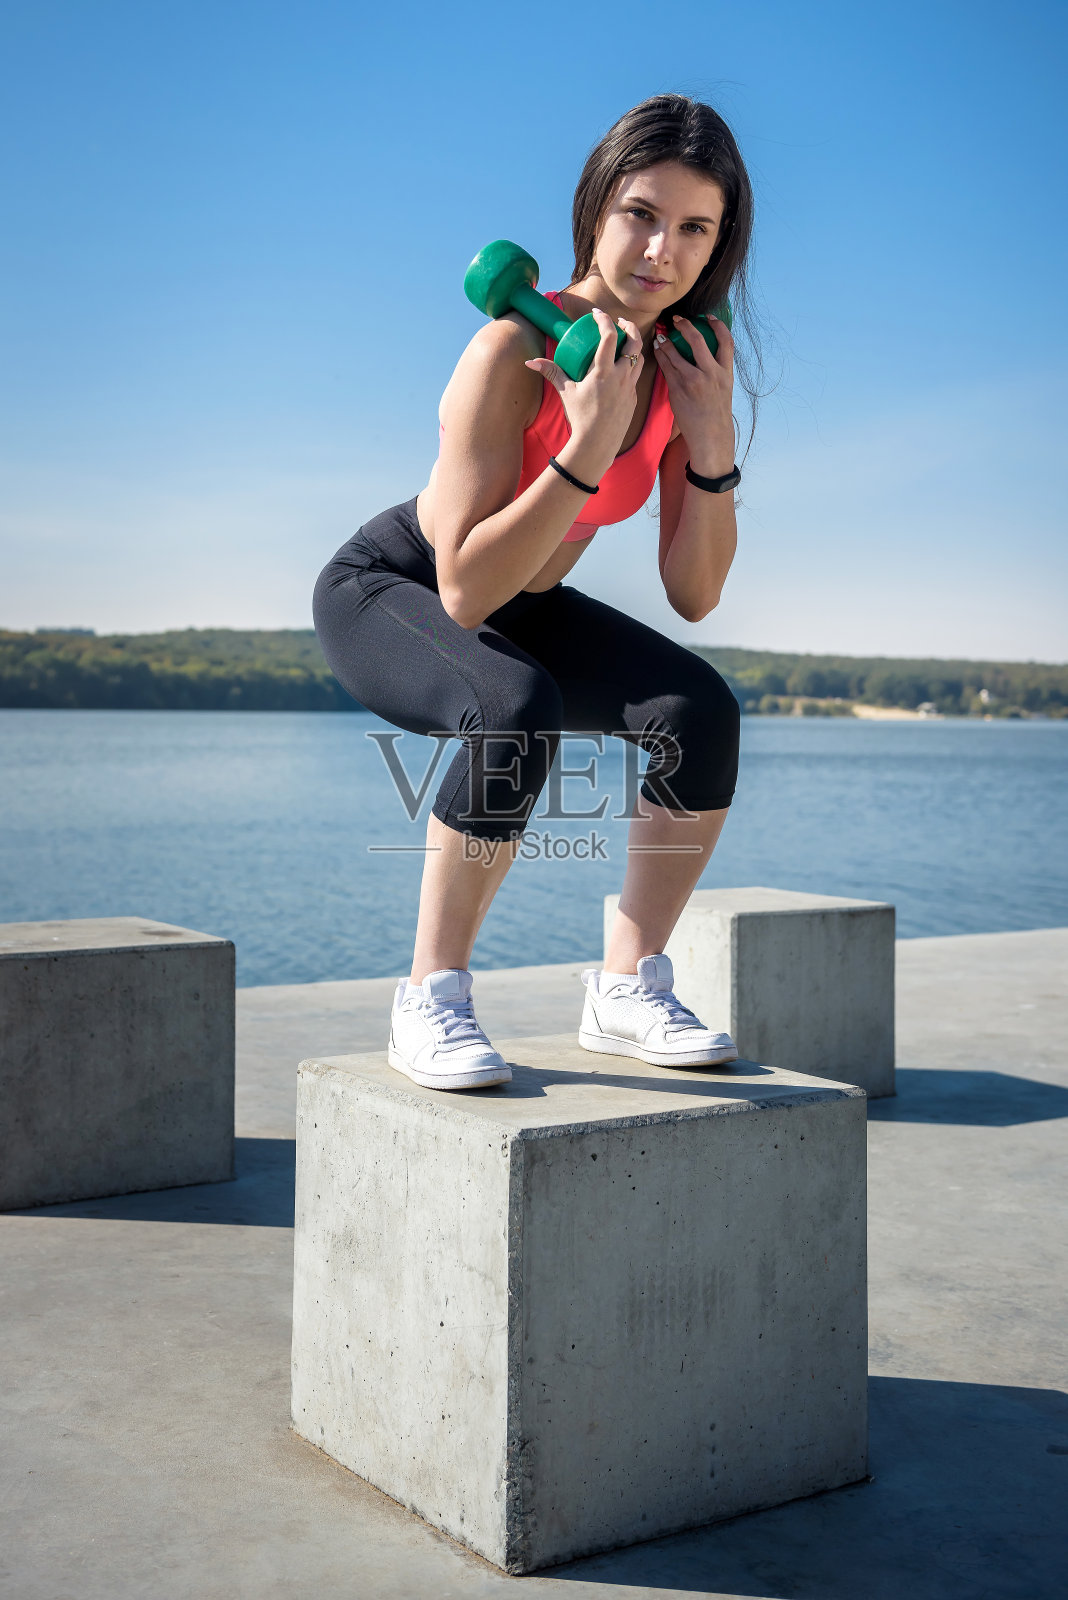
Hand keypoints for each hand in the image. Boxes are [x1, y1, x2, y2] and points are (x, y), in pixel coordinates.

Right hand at [525, 308, 643, 480]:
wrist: (597, 444)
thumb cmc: (580, 418)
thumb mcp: (565, 392)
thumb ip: (551, 373)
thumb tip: (530, 362)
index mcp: (604, 372)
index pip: (610, 337)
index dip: (604, 320)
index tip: (597, 314)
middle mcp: (621, 377)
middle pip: (634, 343)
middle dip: (629, 327)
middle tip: (620, 322)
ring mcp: (630, 387)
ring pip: (640, 358)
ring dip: (634, 346)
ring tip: (625, 340)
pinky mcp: (633, 398)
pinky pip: (636, 376)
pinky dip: (631, 366)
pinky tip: (622, 367)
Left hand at [653, 313, 735, 475]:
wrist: (710, 436)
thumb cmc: (716, 413)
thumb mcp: (724, 388)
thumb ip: (716, 370)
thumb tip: (704, 354)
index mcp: (725, 372)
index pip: (726, 341)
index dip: (717, 325)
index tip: (708, 317)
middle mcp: (710, 374)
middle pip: (697, 340)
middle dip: (685, 325)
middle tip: (676, 319)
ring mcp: (693, 381)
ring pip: (676, 353)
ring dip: (666, 342)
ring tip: (660, 336)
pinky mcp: (678, 390)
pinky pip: (666, 368)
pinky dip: (660, 357)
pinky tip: (656, 351)